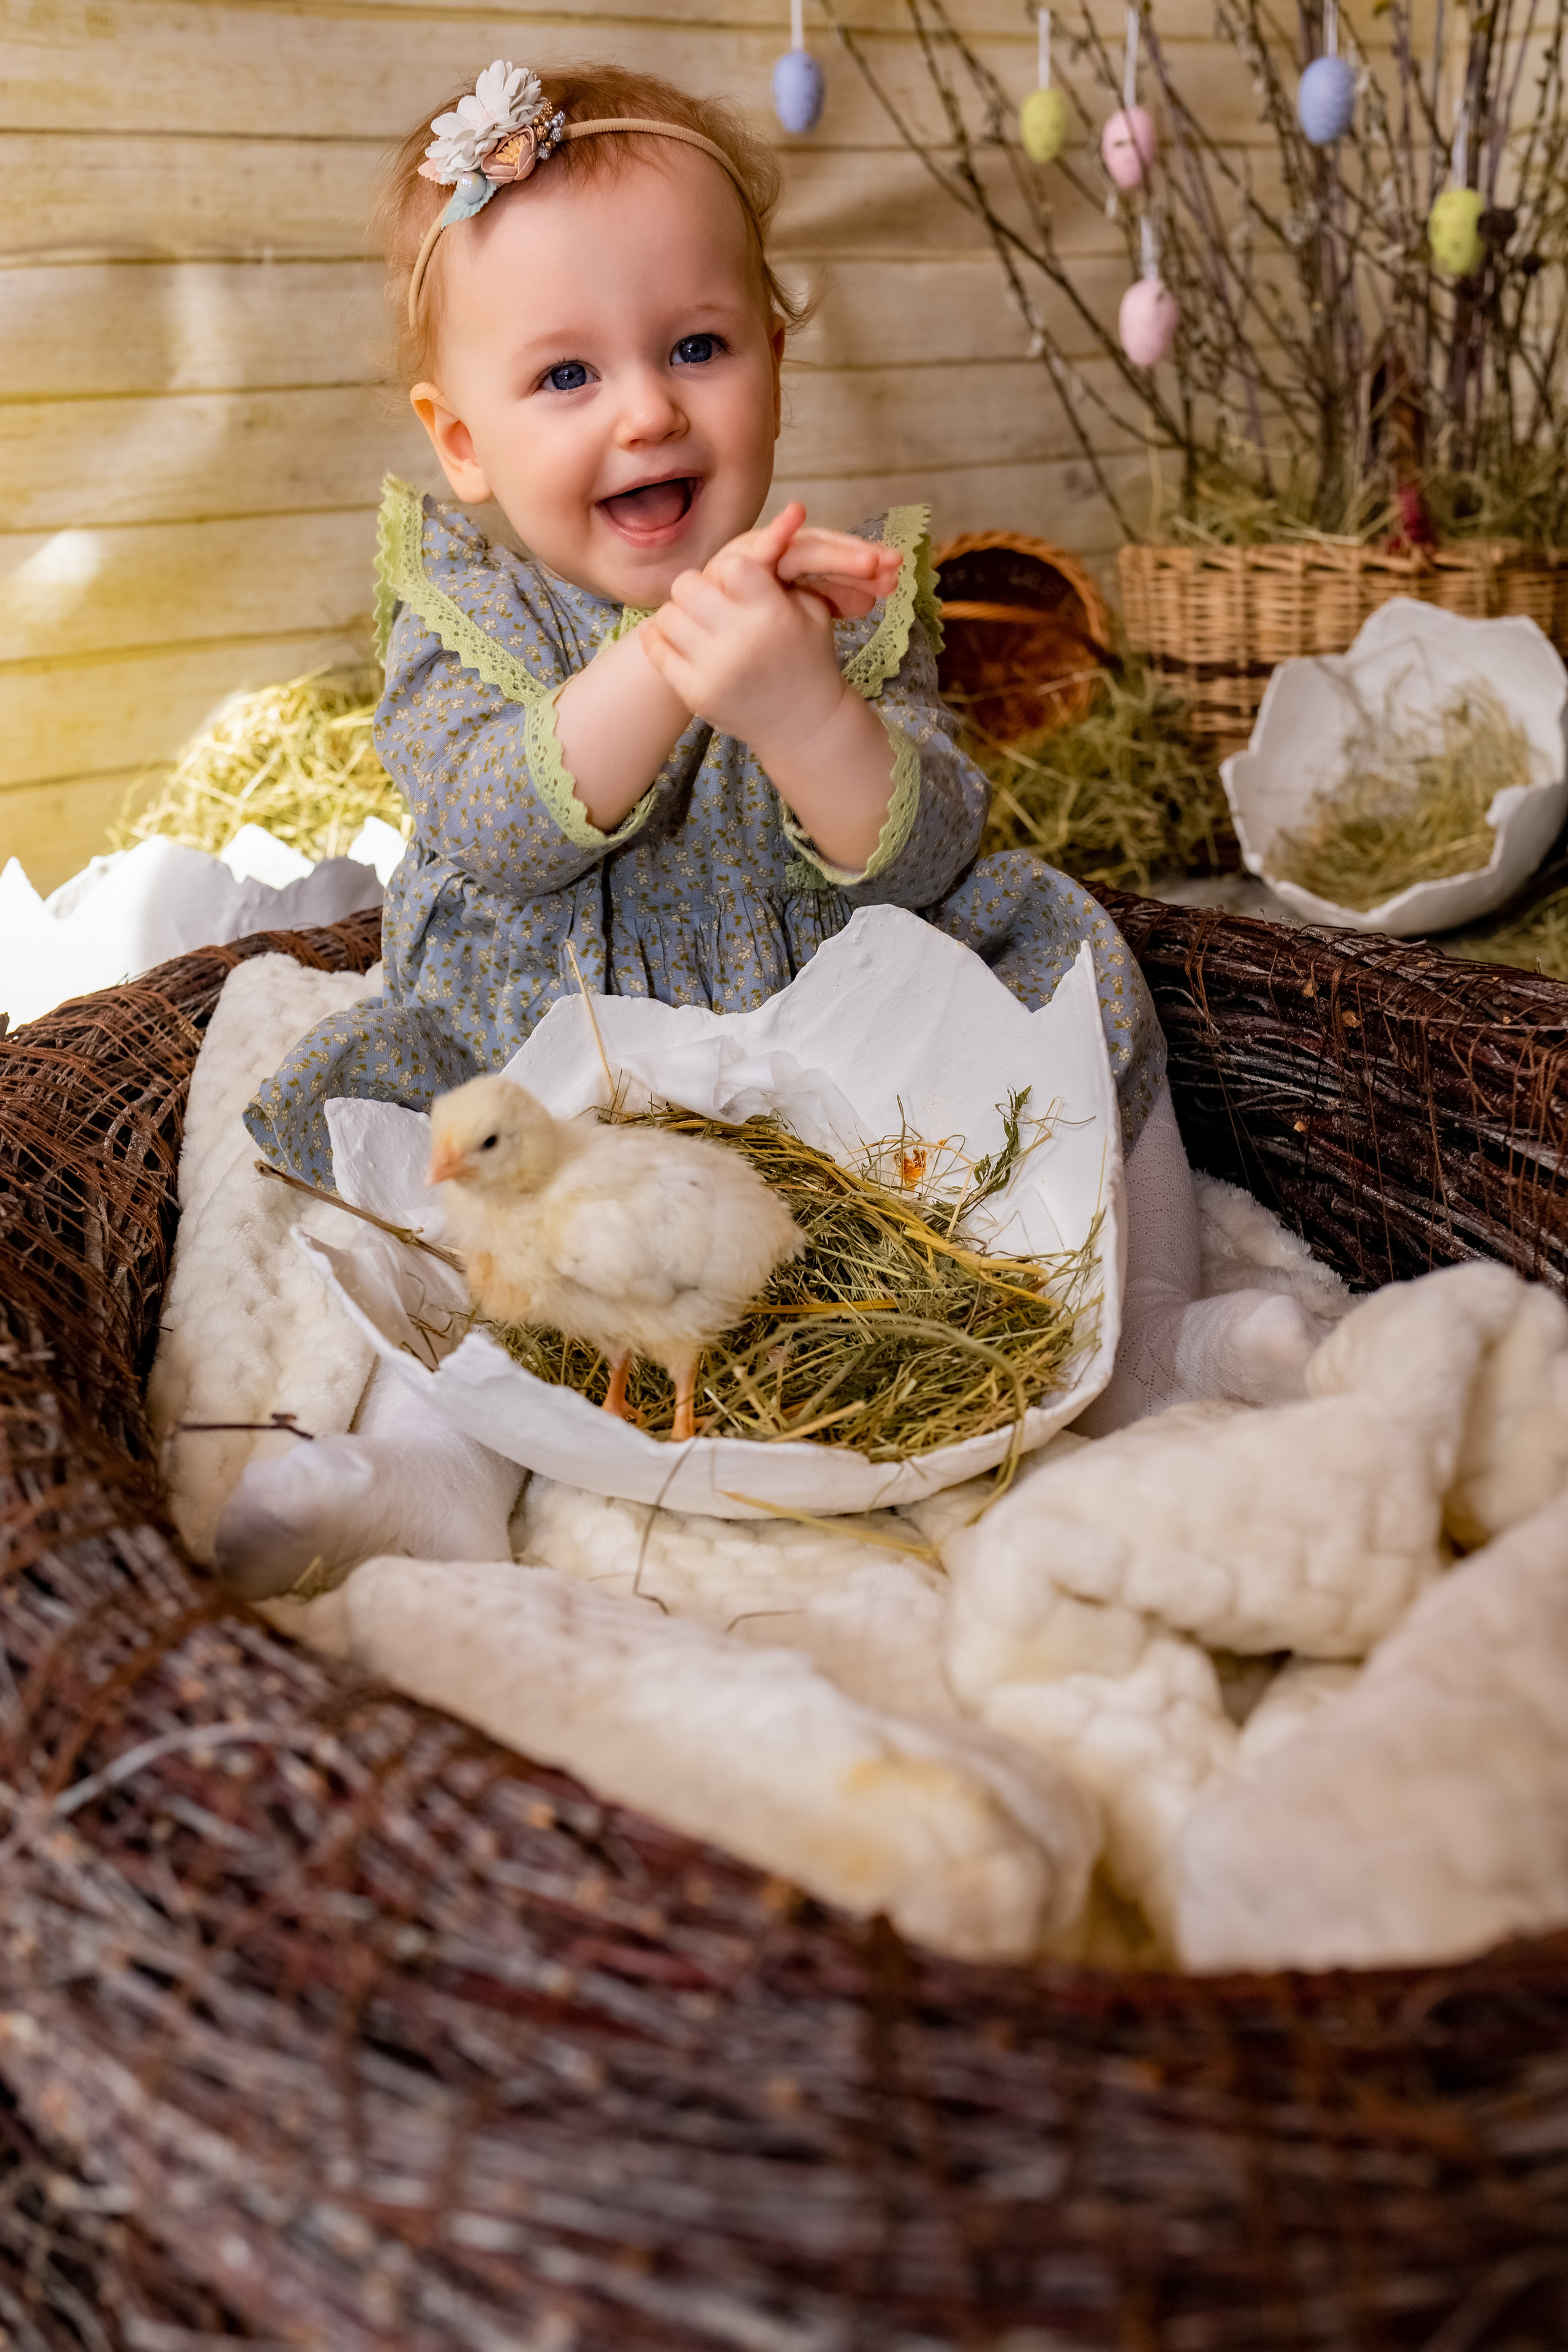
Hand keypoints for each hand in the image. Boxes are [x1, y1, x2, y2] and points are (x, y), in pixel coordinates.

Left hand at [639, 503, 906, 871]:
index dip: (730, 571)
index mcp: (772, 615)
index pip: (730, 566)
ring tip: (699, 623)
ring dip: (680, 614)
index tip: (737, 584)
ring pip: (667, 615)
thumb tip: (791, 510)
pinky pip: (657, 649)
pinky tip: (680, 640)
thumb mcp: (810, 607)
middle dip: (698, 589)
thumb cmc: (807, 657)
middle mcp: (741, 641)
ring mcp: (715, 669)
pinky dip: (662, 639)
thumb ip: (789, 564)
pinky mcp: (696, 693)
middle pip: (688, 585)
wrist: (803, 724)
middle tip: (709, 600)